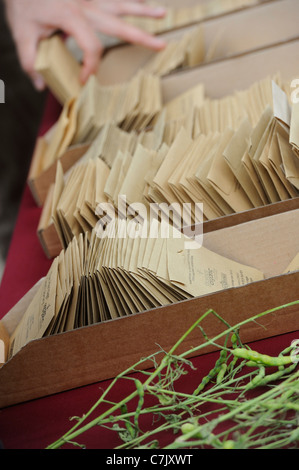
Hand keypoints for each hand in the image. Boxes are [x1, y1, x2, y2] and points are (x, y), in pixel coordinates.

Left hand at [3, 0, 165, 89]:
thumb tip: (40, 84)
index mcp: (71, 16)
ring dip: (143, 9)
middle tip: (161, 45)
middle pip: (119, 23)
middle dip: (142, 36)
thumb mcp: (21, 33)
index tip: (84, 80)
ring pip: (121, 4)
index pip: (92, 47)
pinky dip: (128, 0)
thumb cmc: (22, 3)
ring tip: (163, 13)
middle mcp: (85, 5)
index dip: (91, 66)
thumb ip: (30, 60)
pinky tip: (142, 2)